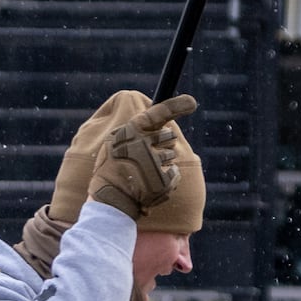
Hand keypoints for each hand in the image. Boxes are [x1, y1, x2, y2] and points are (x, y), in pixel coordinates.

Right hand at [85, 95, 197, 218]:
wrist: (110, 198)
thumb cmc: (113, 168)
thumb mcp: (117, 143)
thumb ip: (137, 131)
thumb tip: (163, 122)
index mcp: (129, 132)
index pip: (156, 113)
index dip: (176, 106)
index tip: (191, 102)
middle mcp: (142, 144)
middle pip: (170, 135)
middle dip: (163, 143)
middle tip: (146, 155)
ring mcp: (154, 162)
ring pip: (171, 155)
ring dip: (162, 162)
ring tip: (143, 172)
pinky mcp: (164, 179)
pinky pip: (175, 172)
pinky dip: (166, 178)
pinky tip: (150, 183)